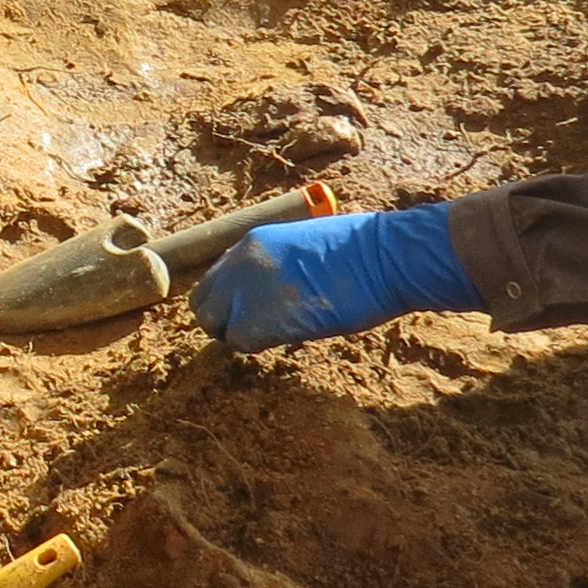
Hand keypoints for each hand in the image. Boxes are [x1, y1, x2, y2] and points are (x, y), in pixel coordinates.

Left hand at [191, 205, 478, 351]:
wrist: (383, 258)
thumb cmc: (363, 251)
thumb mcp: (305, 243)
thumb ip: (276, 263)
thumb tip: (272, 287)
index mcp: (251, 242)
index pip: (215, 279)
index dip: (228, 299)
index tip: (247, 310)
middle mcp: (239, 265)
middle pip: (204, 304)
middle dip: (223, 320)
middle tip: (254, 330)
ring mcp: (245, 293)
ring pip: (217, 327)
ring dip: (240, 334)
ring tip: (275, 332)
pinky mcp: (258, 321)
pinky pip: (240, 343)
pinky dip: (258, 345)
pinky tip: (287, 336)